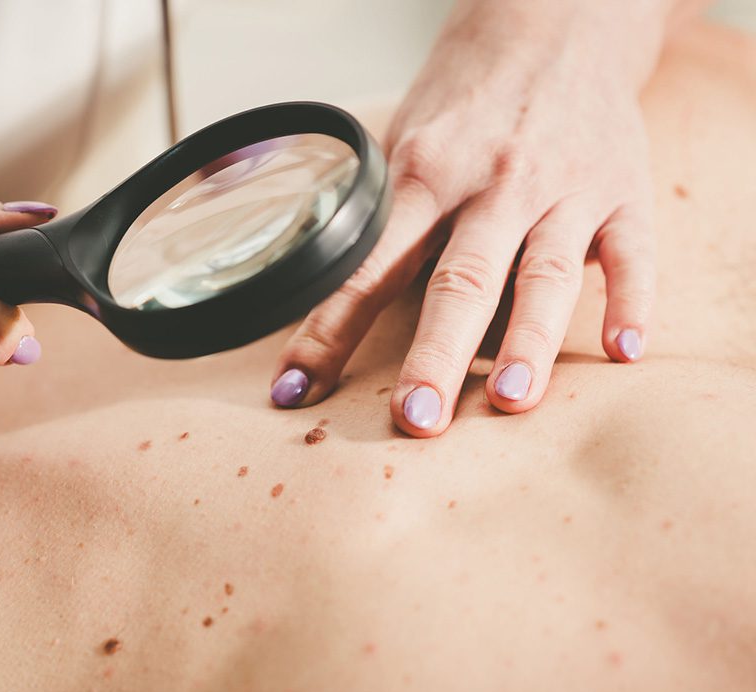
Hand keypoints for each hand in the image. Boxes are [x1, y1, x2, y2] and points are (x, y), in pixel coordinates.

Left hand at [270, 2, 659, 436]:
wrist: (558, 24)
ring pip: (544, 274)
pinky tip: (622, 351)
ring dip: (527, 341)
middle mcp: (496, 181)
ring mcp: (564, 188)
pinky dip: (631, 302)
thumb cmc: (469, 99)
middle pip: (460, 280)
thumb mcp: (409, 142)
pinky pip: (632, 253)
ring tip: (511, 400)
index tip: (295, 389)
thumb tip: (339, 307)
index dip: (329, 331)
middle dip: (436, 355)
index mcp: (427, 171)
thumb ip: (390, 222)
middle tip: (417, 418)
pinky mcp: (624, 191)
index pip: (369, 265)